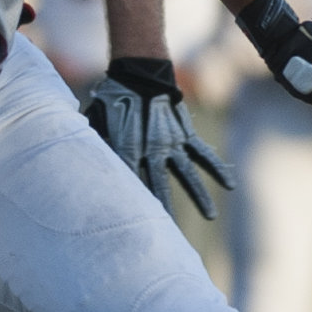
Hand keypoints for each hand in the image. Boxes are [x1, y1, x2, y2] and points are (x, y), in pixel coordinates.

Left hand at [82, 57, 235, 220]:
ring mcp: (172, 142)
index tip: (133, 225)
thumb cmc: (110, 101)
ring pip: (188, 173)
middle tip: (169, 235)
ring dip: (200, 195)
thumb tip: (81, 166)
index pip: (129, 183)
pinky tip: (230, 185)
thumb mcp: (95, 124)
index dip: (131, 203)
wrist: (138, 75)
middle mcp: (152, 149)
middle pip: (159, 185)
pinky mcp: (185, 134)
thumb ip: (94, 146)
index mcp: (127, 149)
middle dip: (165, 210)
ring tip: (210, 216)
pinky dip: (218, 168)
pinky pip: (204, 154)